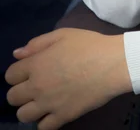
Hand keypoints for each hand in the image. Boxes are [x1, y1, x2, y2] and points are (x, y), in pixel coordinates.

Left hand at [5, 28, 130, 129]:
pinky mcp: (63, 117)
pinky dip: (44, 122)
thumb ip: (37, 43)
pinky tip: (53, 112)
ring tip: (42, 101)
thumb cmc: (89, 45)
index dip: (18, 72)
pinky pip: (42, 128)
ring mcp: (49, 104)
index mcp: (36, 64)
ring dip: (29, 108)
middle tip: (36, 86)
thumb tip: (17, 54)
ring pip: (23, 115)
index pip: (10, 75)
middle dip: (21, 91)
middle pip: (12, 97)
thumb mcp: (63, 34)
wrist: (112, 63)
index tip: (29, 70)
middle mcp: (37, 86)